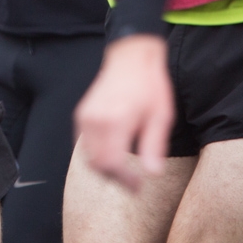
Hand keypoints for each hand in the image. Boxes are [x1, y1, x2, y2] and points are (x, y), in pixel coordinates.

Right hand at [74, 34, 174, 190]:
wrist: (131, 56)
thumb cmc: (149, 84)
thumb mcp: (160, 116)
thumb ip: (154, 146)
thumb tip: (152, 173)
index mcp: (116, 120)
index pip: (112, 163)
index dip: (124, 180)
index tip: (138, 186)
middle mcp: (95, 119)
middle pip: (97, 164)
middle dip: (115, 177)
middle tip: (132, 182)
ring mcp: (85, 116)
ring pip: (88, 156)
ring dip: (105, 168)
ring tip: (124, 170)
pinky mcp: (82, 114)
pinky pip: (85, 144)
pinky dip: (96, 154)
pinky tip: (113, 153)